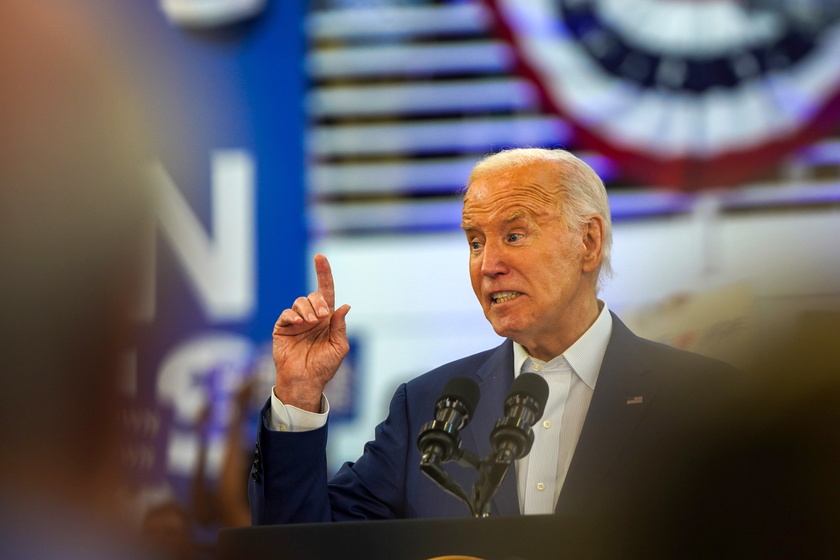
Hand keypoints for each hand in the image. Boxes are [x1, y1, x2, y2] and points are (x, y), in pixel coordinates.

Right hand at [271, 254, 349, 411]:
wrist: (305, 381)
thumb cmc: (324, 367)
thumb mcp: (339, 347)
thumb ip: (339, 326)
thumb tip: (344, 305)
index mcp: (326, 319)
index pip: (326, 292)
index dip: (323, 273)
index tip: (320, 257)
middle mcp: (311, 317)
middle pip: (313, 296)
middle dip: (318, 302)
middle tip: (321, 317)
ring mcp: (296, 322)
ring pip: (299, 302)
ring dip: (306, 309)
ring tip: (309, 323)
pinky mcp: (282, 329)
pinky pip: (286, 314)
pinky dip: (292, 315)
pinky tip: (298, 323)